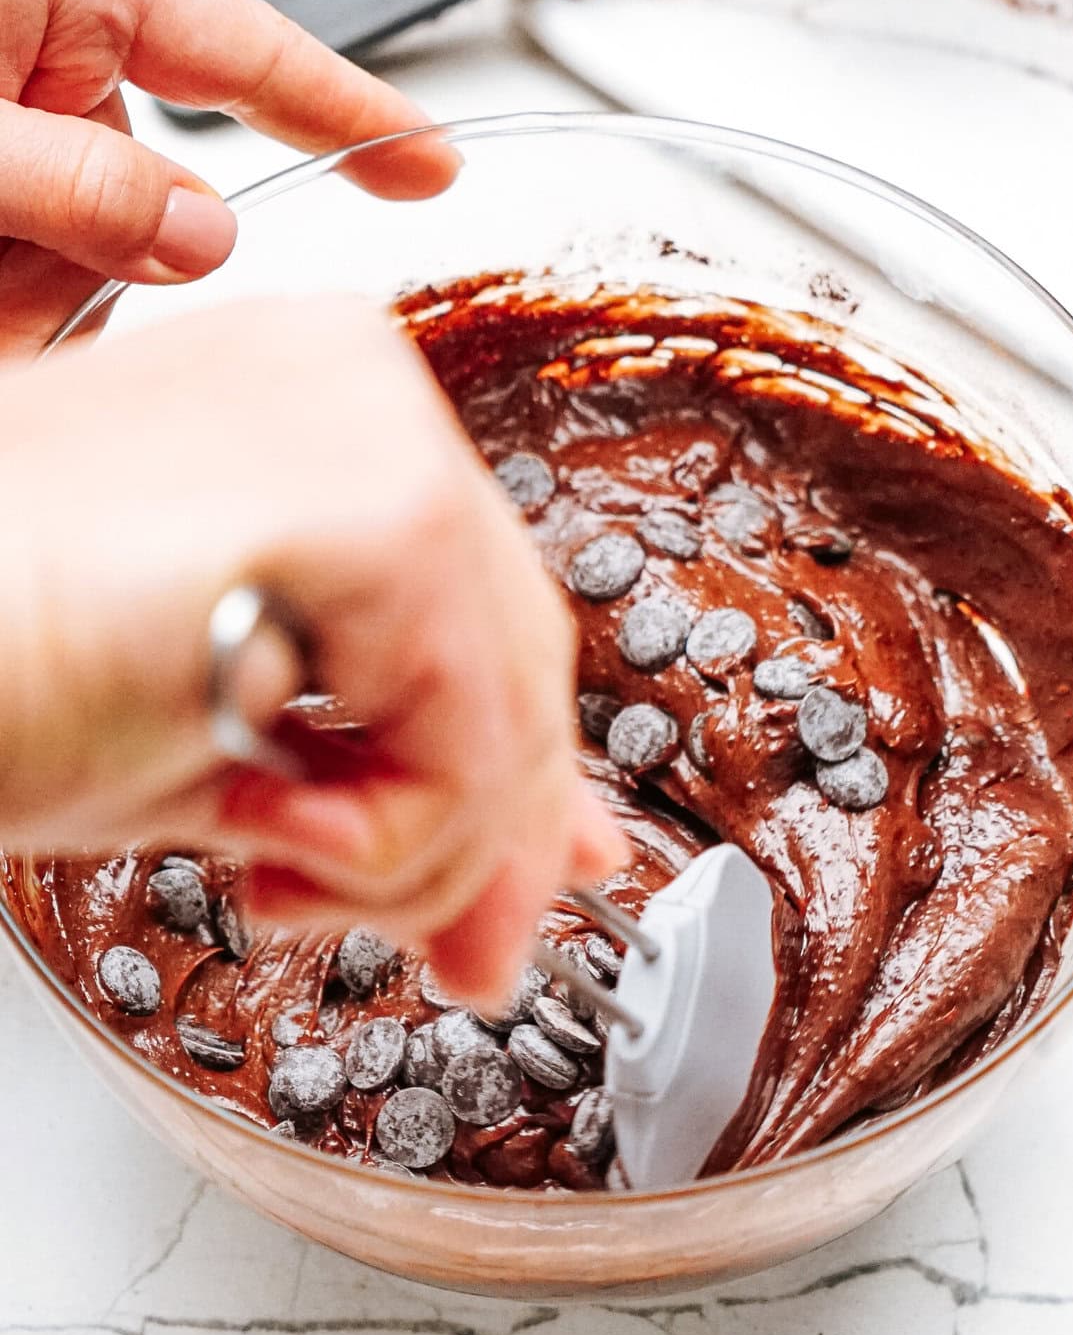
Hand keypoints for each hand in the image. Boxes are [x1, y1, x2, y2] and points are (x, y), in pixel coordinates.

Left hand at [0, 0, 457, 356]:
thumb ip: (84, 186)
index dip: (360, 117)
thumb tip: (204, 237)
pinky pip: (41, 274)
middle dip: (103, 264)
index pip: (261, 57)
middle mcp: (55, 42)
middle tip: (16, 262)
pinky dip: (9, 300)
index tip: (438, 162)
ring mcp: (21, 111)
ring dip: (35, 292)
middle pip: (163, 199)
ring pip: (97, 256)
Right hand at [0, 297, 623, 1003]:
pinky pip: (469, 728)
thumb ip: (411, 767)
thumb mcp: (244, 739)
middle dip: (493, 835)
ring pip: (509, 701)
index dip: (504, 770)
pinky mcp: (368, 509)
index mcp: (318, 403)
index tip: (498, 890)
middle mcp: (356, 381)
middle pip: (519, 650)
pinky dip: (394, 843)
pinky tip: (273, 846)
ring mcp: (367, 424)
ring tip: (287, 880)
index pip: (484, 601)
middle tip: (455, 953)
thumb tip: (566, 846)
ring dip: (420, 856)